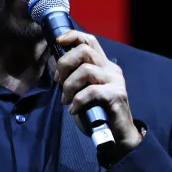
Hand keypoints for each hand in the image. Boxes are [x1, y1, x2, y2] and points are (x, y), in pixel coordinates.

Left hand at [53, 31, 142, 152]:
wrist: (117, 135)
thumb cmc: (96, 112)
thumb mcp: (80, 91)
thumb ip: (71, 76)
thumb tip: (54, 63)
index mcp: (102, 65)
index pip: (89, 40)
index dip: (73, 36)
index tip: (58, 42)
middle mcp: (110, 69)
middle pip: (84, 51)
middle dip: (65, 65)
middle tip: (60, 83)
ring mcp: (115, 81)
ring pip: (86, 70)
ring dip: (69, 87)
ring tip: (66, 101)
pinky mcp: (117, 94)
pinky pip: (91, 91)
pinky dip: (78, 101)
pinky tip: (74, 110)